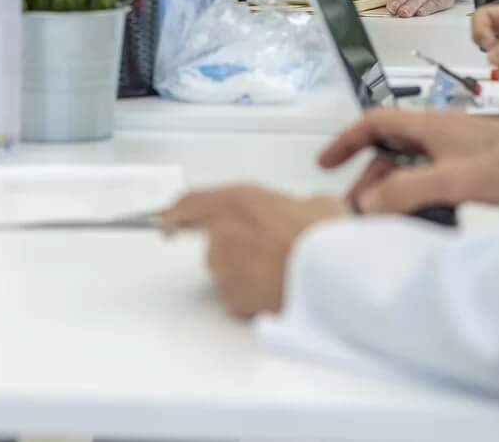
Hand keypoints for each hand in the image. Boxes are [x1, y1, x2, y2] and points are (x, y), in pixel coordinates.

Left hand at [159, 186, 347, 317]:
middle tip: (270, 254)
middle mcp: (223, 231)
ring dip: (245, 274)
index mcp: (239, 200)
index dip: (175, 213)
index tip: (166, 222)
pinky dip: (252, 297)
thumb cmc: (325, 240)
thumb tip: (304, 211)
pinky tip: (277, 291)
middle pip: (215, 244)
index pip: (190, 203)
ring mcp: (224, 267)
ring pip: (226, 272)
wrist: (332, 277)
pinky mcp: (232, 297)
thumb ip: (296, 204)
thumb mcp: (318, 204)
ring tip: (280, 274)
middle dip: (237, 251)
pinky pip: (237, 297)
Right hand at [320, 110, 498, 214]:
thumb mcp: (460, 180)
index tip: (328, 160)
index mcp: (436, 125)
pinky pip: (439, 181)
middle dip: (370, 175)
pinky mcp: (484, 172)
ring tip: (388, 217)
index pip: (376, 122)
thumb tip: (369, 203)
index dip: (347, 140)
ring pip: (417, 166)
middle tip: (358, 205)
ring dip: (397, 189)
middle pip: (393, 148)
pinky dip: (423, 197)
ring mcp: (466, 153)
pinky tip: (429, 219)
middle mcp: (448, 135)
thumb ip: (409, 190)